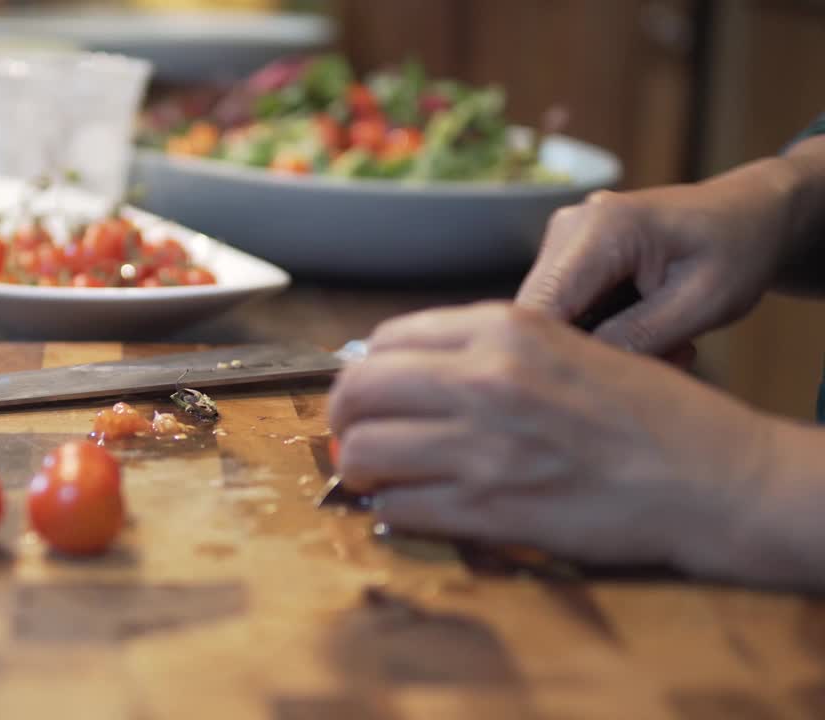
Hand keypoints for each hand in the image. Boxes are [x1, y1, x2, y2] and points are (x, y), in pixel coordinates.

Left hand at [328, 302, 781, 580]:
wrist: (708, 475)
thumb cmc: (643, 411)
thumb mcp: (563, 345)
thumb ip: (483, 349)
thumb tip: (400, 367)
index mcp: (505, 328)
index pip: (385, 339)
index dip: (365, 370)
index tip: (370, 394)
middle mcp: (484, 379)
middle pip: (357, 391)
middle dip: (345, 417)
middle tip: (355, 434)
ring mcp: (483, 446)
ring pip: (363, 451)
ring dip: (360, 468)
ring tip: (378, 475)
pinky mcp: (489, 509)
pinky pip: (398, 509)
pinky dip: (392, 511)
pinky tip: (411, 507)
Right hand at [516, 165, 796, 355]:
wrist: (749, 216)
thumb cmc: (738, 251)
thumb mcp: (701, 304)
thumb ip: (637, 337)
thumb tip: (579, 371)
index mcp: (600, 229)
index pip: (541, 310)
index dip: (554, 358)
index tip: (602, 392)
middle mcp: (567, 227)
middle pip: (541, 317)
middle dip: (591, 354)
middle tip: (667, 365)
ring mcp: (562, 239)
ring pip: (553, 319)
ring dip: (602, 346)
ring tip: (670, 349)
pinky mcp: (566, 255)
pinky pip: (566, 310)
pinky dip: (603, 332)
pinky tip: (650, 333)